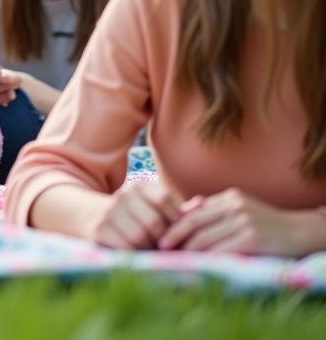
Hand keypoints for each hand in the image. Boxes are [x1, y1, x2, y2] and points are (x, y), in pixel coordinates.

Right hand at [88, 182, 178, 249]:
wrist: (92, 216)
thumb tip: (201, 203)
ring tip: (151, 252)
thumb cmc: (133, 216)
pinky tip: (136, 254)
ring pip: (140, 236)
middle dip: (162, 240)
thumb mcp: (152, 207)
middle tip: (164, 248)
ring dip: (148, 249)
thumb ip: (176, 210)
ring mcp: (109, 212)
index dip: (172, 219)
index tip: (173, 231)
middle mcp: (123, 195)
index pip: (163, 200)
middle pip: (153, 221)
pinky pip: (124, 246)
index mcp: (139, 186)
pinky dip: (134, 254)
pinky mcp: (100, 229)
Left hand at [158, 188, 320, 256]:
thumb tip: (185, 209)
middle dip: (174, 236)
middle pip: (194, 222)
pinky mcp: (251, 238)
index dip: (175, 224)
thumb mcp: (241, 209)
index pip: (193, 211)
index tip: (163, 236)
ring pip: (204, 238)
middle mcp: (234, 206)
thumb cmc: (267, 224)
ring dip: (187, 250)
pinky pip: (220, 250)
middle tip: (161, 248)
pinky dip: (205, 258)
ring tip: (176, 259)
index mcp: (229, 197)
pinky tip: (197, 265)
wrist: (301, 233)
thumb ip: (215, 209)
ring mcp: (242, 221)